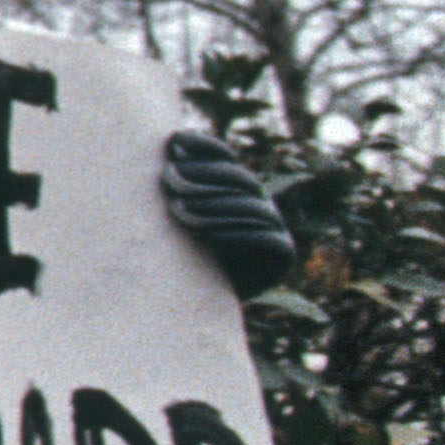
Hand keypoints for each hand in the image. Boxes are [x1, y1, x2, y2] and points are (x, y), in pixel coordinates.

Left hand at [161, 131, 302, 296]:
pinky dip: (233, 236)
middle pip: (238, 179)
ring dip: (213, 206)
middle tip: (167, 179)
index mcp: (235, 184)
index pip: (224, 156)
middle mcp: (260, 201)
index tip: (173, 142)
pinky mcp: (283, 252)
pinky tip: (203, 236)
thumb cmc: (172, 251)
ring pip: (251, 207)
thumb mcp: (164, 216)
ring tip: (177, 209)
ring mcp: (275, 225)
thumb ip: (169, 183)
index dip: (203, 146)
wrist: (192, 302)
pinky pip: (264, 239)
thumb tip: (162, 142)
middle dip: (202, 175)